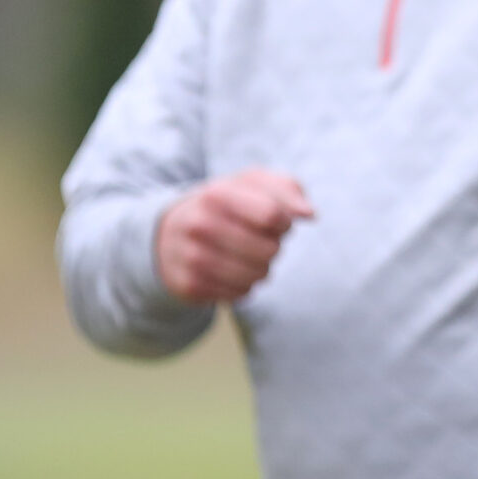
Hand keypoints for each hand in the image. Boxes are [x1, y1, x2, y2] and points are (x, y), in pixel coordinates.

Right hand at [155, 170, 313, 303]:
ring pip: (258, 275)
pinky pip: (241, 294)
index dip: (283, 222)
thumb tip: (309, 214)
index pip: (273, 215)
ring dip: (261, 267)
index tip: (273, 220)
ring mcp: (191, 258)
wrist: (168, 232)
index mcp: (216, 194)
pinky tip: (229, 270)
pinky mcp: (189, 286)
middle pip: (269, 250)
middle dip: (272, 245)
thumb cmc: (225, 205)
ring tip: (245, 255)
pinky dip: (244, 285)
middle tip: (256, 239)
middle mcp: (199, 225)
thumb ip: (287, 189)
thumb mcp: (251, 184)